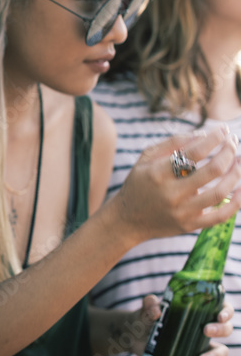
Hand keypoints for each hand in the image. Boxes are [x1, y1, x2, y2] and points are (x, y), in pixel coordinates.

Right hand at [110, 128, 240, 243]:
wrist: (126, 221)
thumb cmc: (138, 185)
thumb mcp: (145, 159)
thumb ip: (171, 144)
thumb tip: (203, 135)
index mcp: (158, 173)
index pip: (194, 152)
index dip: (214, 138)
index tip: (223, 130)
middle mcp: (171, 193)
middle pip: (213, 170)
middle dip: (229, 152)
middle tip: (233, 143)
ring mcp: (182, 211)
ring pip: (221, 192)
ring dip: (236, 173)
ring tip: (239, 162)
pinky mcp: (190, 225)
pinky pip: (221, 216)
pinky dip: (237, 202)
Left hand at [128, 295, 233, 355]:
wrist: (133, 336)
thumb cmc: (145, 318)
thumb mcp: (146, 309)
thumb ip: (150, 304)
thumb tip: (157, 312)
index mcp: (197, 312)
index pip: (221, 309)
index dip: (226, 312)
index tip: (219, 316)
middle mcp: (202, 329)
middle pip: (225, 329)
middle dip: (220, 330)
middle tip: (205, 330)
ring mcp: (198, 347)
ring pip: (220, 352)